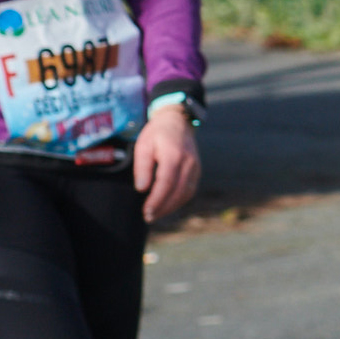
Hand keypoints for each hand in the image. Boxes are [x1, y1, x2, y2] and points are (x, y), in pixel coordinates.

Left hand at [133, 107, 200, 223]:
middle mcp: (188, 162)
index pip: (166, 183)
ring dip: (171, 207)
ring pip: (186, 193)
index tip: (146, 210)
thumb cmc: (156, 134)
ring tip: (156, 214)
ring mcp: (195, 167)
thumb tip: (142, 189)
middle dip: (163, 207)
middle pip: (178, 191)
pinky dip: (179, 201)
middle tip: (148, 217)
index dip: (157, 200)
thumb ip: (142, 167)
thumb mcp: (143, 145)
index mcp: (173, 155)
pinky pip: (190, 190)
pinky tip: (167, 205)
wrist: (177, 121)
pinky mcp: (197, 171)